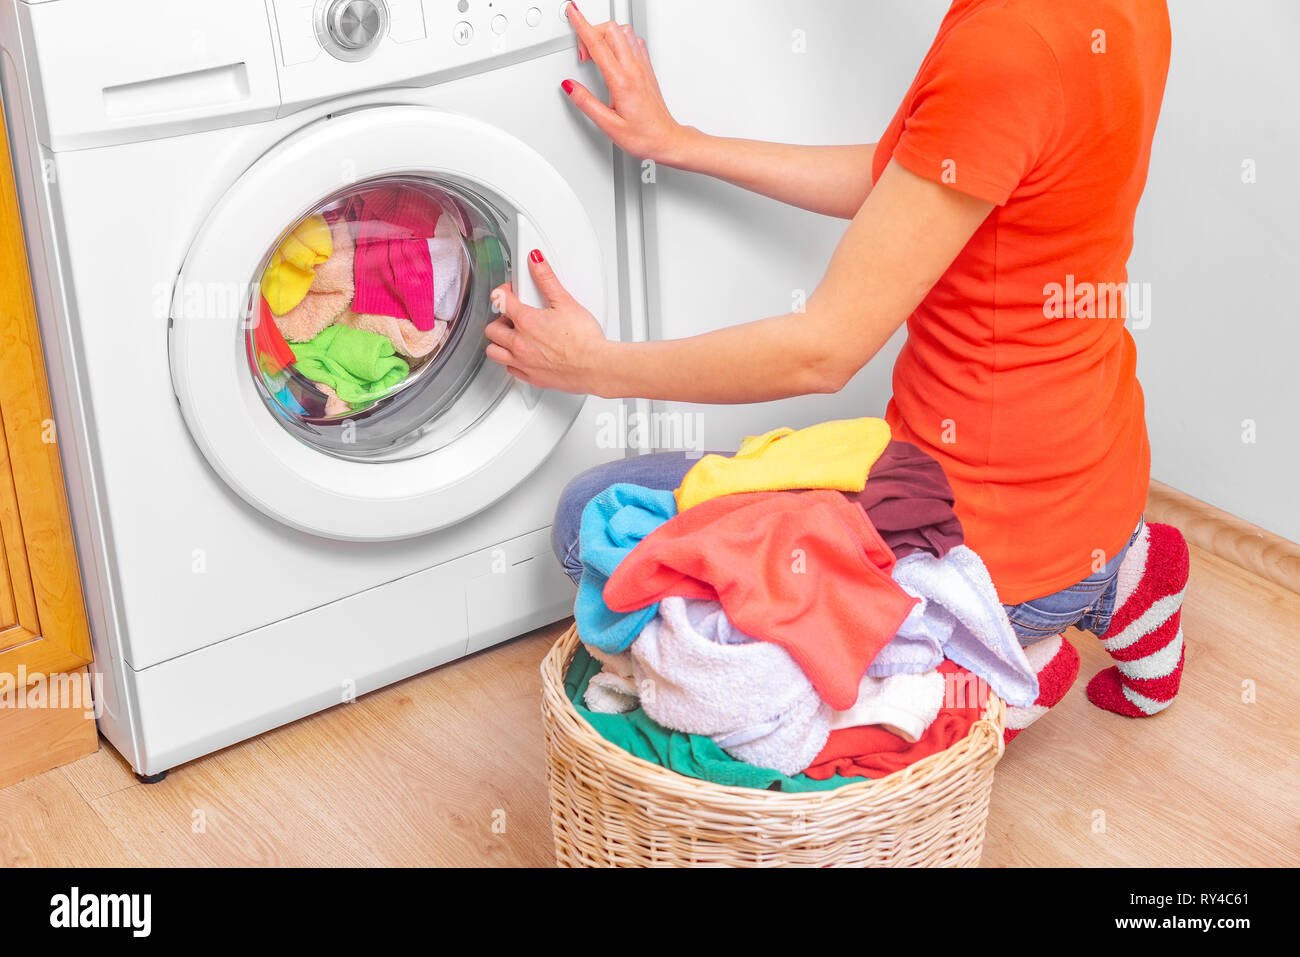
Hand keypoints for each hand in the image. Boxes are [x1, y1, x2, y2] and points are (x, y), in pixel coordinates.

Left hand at [485, 250, 609, 394]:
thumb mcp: (566, 302)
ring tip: (513, 336)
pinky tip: (524, 355)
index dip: (505, 291)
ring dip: (500, 343)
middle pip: (492, 329)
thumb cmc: (584, 339)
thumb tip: (536, 261)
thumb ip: (547, 279)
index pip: (500, 300)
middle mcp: (519, 344)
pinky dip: (512, 362)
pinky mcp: (532, 378)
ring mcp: (524, 363)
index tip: (512, 291)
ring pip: (494, 352)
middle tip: (512, 317)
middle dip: (499, 320)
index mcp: (526, 322)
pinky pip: (511, 370)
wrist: (595, 367)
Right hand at [562, 3, 692, 164]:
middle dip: (592, 31)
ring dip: (607, 34)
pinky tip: (614, 53)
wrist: (667, 140)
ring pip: (624, 32)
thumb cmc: (643, 136)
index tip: (573, 13)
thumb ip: (586, 103)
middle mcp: (634, 69)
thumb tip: (570, 85)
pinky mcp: (647, 69)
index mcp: (622, 81)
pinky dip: (620, 40)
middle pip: (611, 31)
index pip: (598, 44)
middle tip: (583, 52)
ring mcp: (642, 67)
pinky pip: (634, 42)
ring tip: (597, 53)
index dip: (582, 25)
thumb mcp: (608, 125)